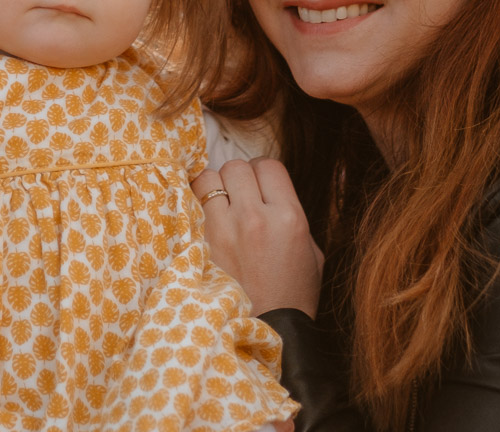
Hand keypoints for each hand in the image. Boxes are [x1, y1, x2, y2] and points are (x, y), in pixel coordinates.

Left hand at [192, 157, 322, 317]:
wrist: (267, 332)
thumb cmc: (292, 296)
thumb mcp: (311, 254)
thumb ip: (292, 216)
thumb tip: (271, 194)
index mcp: (289, 218)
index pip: (269, 166)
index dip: (263, 175)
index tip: (260, 189)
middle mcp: (255, 217)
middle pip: (236, 167)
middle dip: (238, 180)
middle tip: (239, 200)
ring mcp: (223, 229)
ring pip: (208, 178)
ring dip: (213, 189)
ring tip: (218, 209)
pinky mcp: (199, 243)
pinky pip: (189, 202)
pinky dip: (194, 205)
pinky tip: (203, 220)